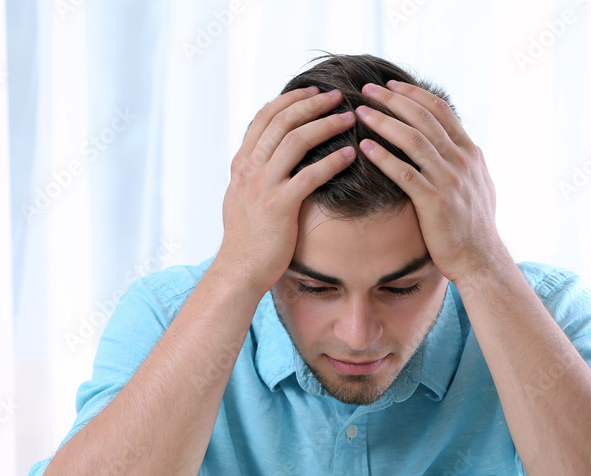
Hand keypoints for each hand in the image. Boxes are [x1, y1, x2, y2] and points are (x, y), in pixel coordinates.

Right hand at [217, 87, 356, 294]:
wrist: (239, 269)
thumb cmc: (246, 239)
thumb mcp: (241, 198)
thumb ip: (253, 174)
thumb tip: (266, 157)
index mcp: (242, 164)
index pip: (264, 118)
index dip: (290, 100)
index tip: (312, 91)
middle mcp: (250, 169)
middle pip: (282, 122)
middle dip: (312, 104)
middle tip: (337, 95)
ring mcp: (263, 186)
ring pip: (296, 141)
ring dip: (326, 125)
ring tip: (349, 118)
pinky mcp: (280, 206)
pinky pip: (310, 175)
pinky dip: (332, 162)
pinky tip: (351, 154)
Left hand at [354, 81, 500, 285]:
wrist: (480, 259)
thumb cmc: (473, 226)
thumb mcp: (478, 185)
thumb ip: (463, 162)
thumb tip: (453, 144)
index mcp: (470, 152)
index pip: (440, 110)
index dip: (413, 94)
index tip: (389, 84)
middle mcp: (462, 161)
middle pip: (423, 118)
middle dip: (393, 100)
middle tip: (366, 88)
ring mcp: (450, 180)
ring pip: (413, 140)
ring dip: (384, 122)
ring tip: (360, 112)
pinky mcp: (435, 202)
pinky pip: (405, 173)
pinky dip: (383, 157)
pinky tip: (364, 147)